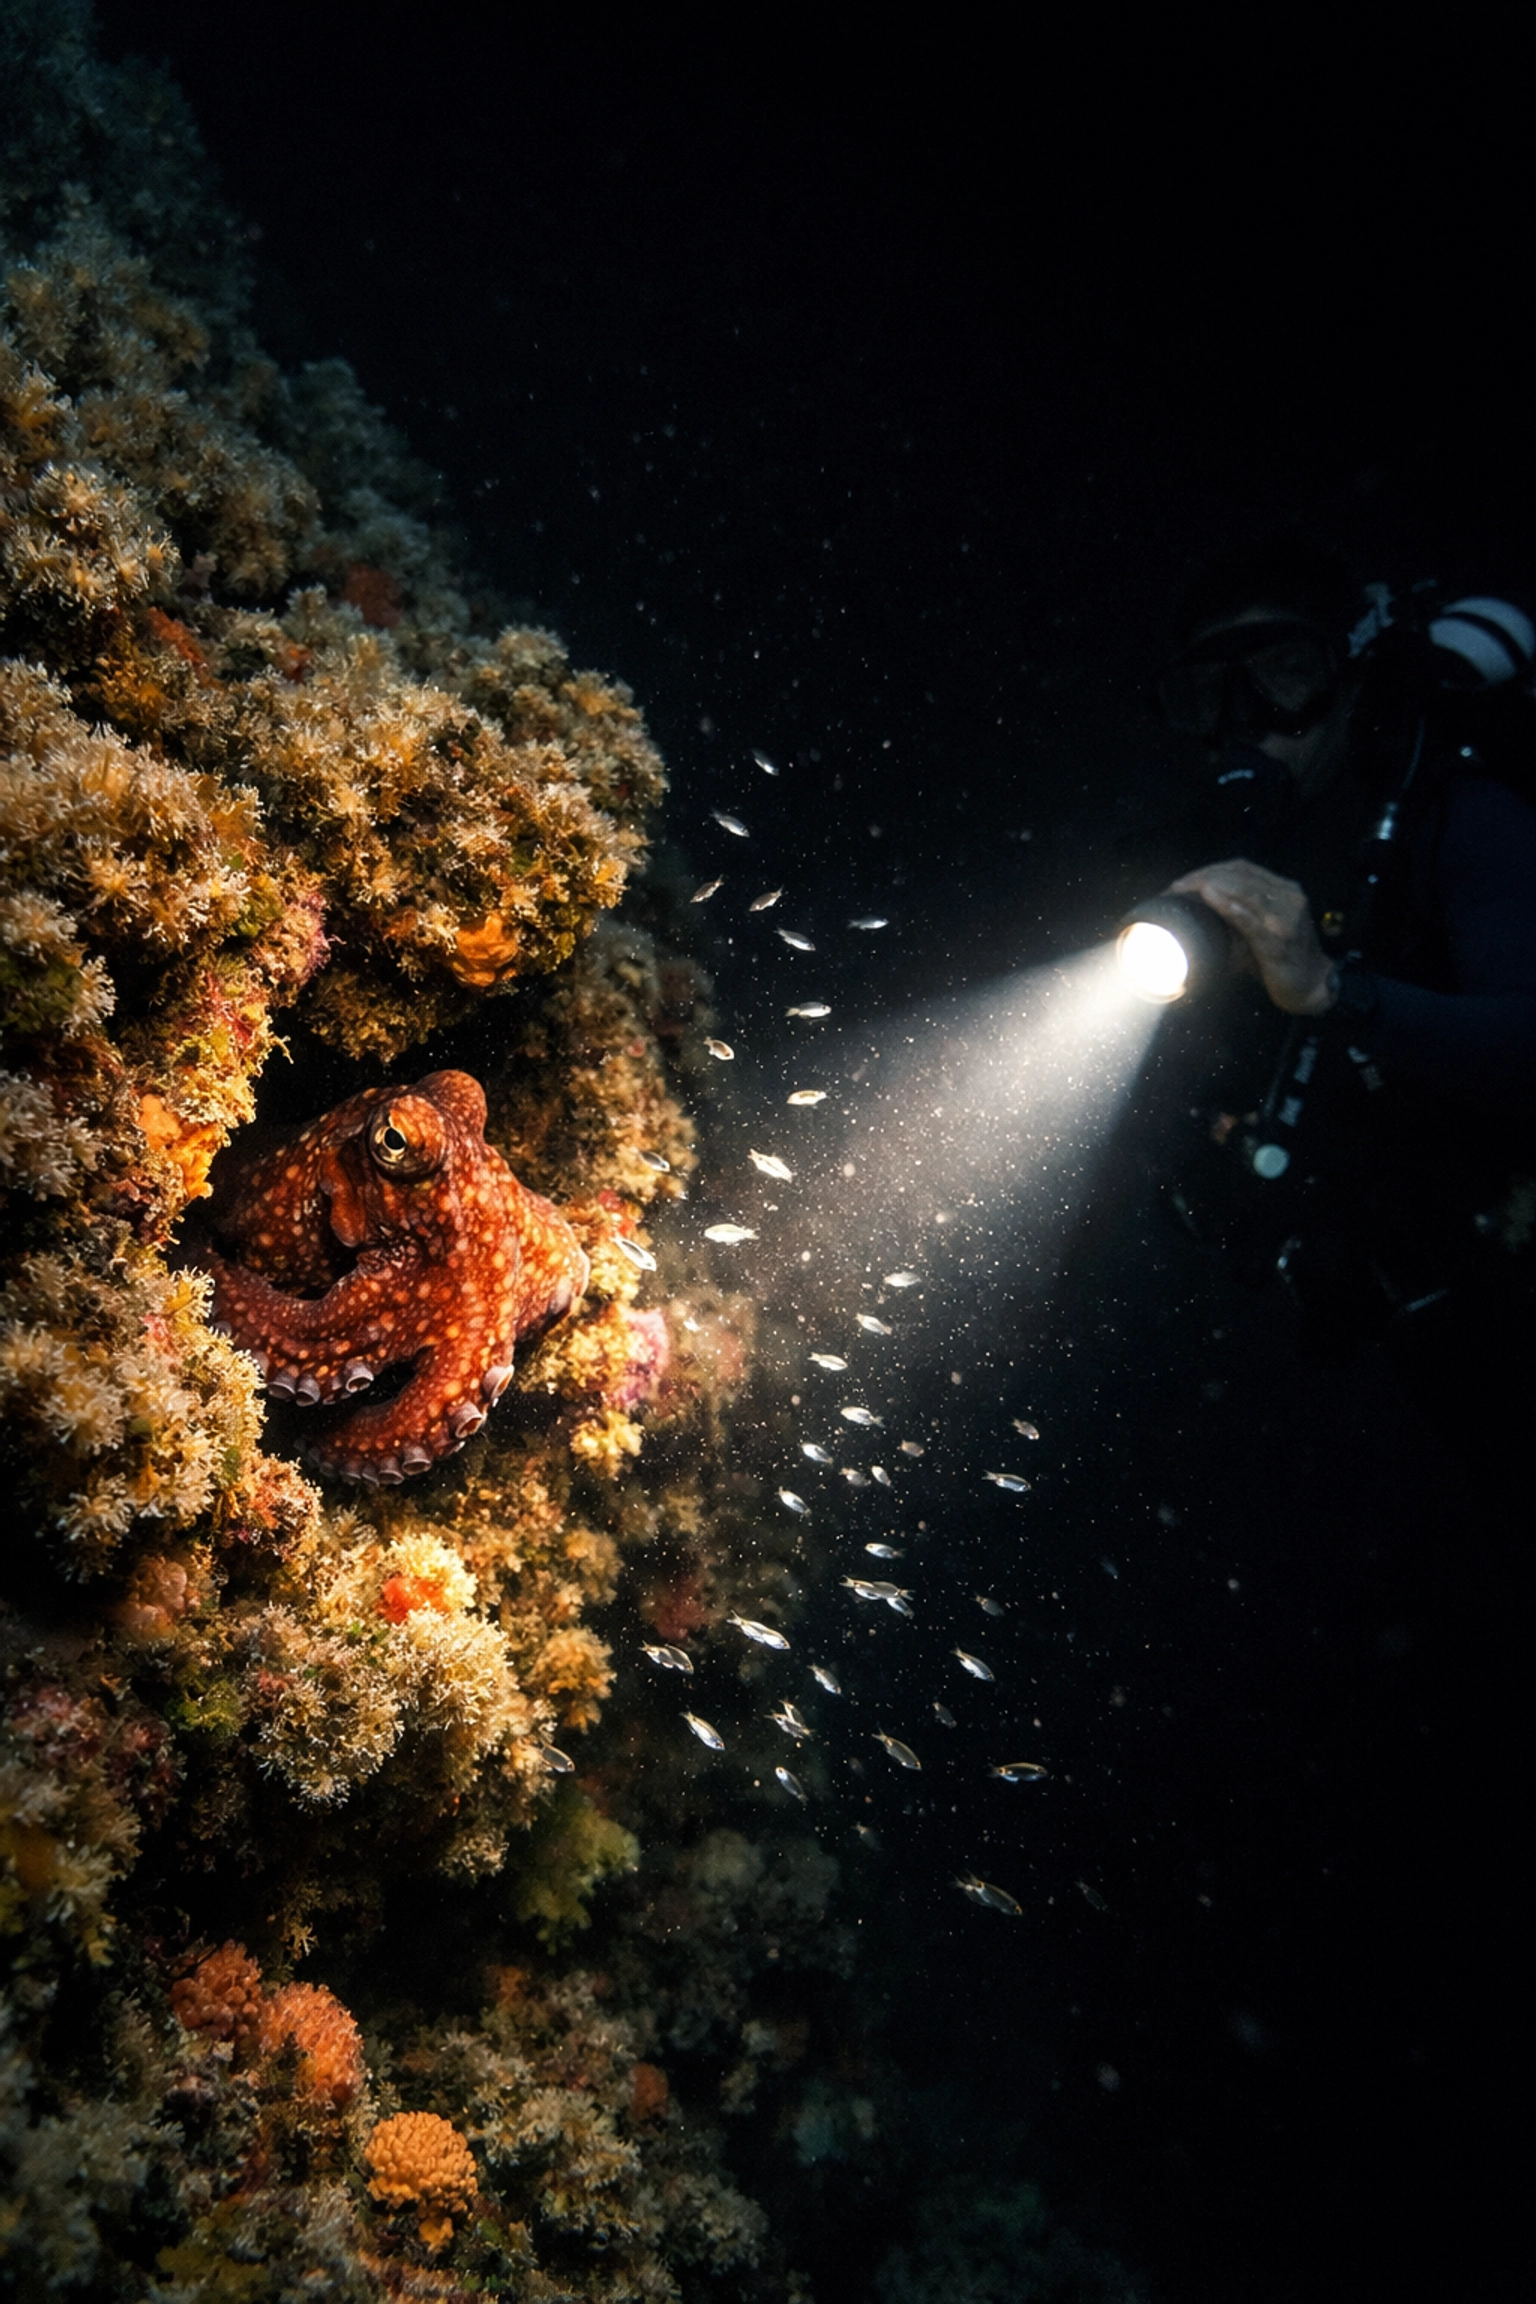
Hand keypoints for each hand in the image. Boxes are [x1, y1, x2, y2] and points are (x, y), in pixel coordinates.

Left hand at [1168, 858, 1336, 1014]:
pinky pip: (1250, 920)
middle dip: (1204, 877)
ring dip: (1210, 887)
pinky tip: (1210, 898)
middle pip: (1240, 876)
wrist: (1313, 986)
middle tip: (1176, 888)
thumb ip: (1242, 912)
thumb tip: (1200, 908)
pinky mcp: (1278, 943)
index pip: (1243, 869)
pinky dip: (1228, 907)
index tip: (1184, 881)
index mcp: (1284, 891)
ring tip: (1184, 890)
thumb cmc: (1283, 958)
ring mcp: (1284, 919)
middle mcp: (1288, 898)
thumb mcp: (1263, 927)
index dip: (1211, 870)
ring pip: (1245, 891)